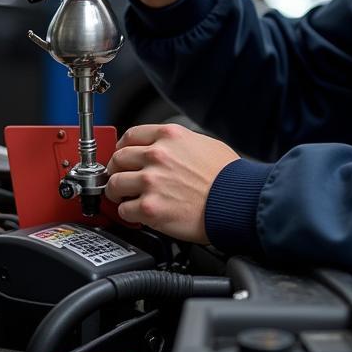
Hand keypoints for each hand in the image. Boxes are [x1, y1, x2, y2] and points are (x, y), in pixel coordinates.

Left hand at [105, 124, 238, 242]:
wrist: (237, 202)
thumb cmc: (228, 177)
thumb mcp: (204, 144)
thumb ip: (178, 144)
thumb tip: (166, 151)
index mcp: (169, 136)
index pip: (130, 136)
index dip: (124, 148)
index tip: (124, 156)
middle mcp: (156, 155)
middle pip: (117, 159)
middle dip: (117, 170)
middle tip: (122, 178)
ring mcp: (151, 181)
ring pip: (114, 184)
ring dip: (118, 193)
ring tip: (126, 198)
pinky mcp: (149, 208)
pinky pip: (124, 210)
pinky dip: (129, 214)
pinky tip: (139, 214)